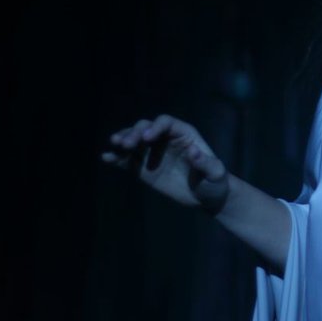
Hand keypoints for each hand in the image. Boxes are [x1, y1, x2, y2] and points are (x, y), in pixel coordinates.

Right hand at [100, 114, 228, 213]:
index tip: (146, 138)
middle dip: (135, 133)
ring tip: (114, 145)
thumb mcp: (216, 174)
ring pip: (133, 140)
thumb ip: (207, 163)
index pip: (166, 123)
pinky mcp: (143, 167)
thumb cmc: (214, 182)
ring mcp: (152, 152)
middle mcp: (165, 139)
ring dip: (123, 140)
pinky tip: (105, 158)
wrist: (205, 197)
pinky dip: (116, 158)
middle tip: (125, 144)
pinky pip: (127, 160)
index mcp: (184, 134)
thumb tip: (193, 152)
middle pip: (145, 128)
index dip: (155, 127)